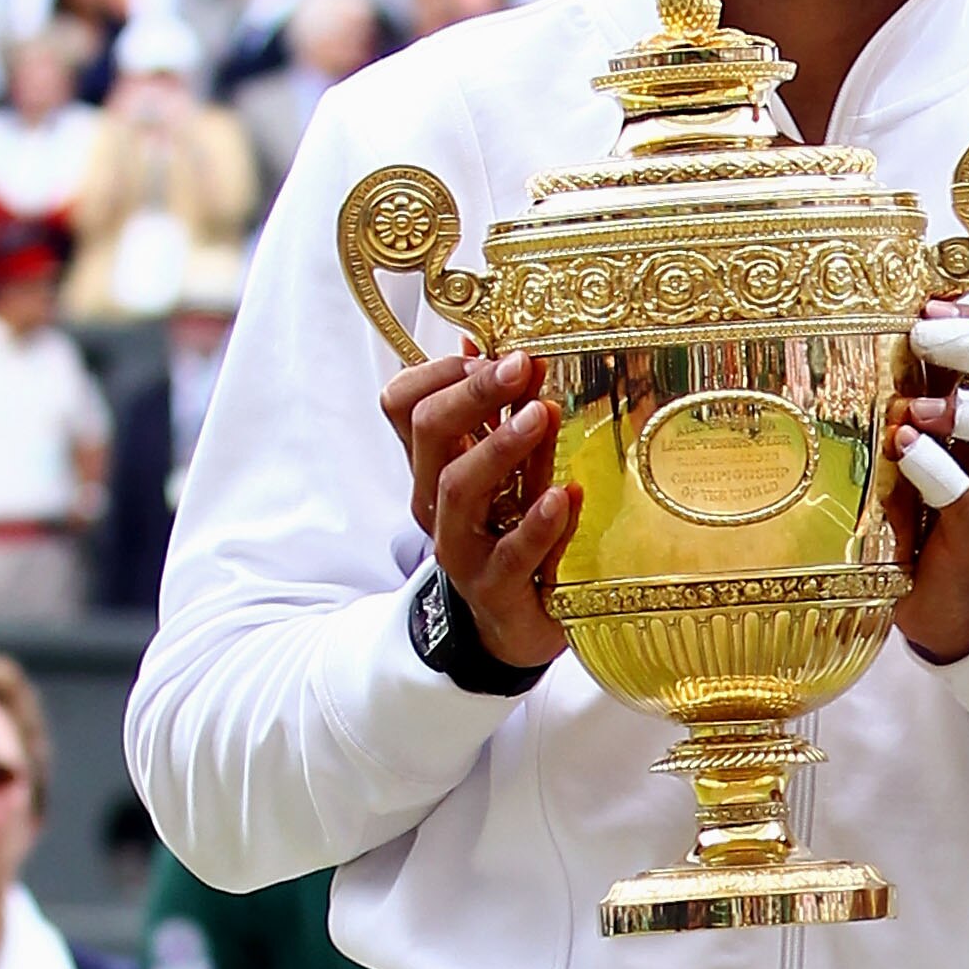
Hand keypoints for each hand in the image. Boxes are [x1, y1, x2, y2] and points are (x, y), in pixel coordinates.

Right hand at [388, 338, 573, 672]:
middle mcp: (435, 502)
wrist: (516, 625)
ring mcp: (460, 547)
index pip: (402, 402)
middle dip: (473, 392)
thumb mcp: (506, 469)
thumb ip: (498, 415)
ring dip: (500, 446)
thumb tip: (482, 343)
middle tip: (522, 367)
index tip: (493, 353)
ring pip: (459, 487)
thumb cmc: (511, 534)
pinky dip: (541, 521)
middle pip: (428, 431)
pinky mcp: (494, 589)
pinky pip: (511, 552)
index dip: (441, 370)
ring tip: (541, 416)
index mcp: (432, 466)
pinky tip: (566, 494)